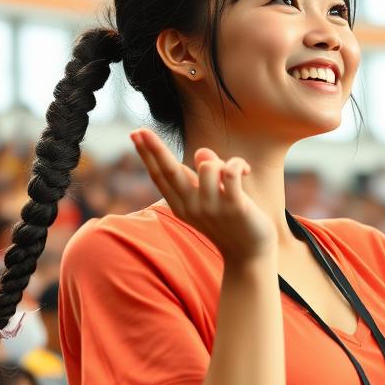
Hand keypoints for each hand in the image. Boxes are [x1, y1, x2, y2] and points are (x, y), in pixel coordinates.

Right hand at [131, 128, 276, 260]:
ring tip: (235, 174)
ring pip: (209, 166)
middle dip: (154, 149)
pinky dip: (237, 164)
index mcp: (181, 205)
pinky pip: (230, 171)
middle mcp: (192, 207)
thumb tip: (201, 152)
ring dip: (222, 162)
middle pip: (170, 171)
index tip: (135, 134)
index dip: (147, 155)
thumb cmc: (230, 223)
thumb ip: (202, 176)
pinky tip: (245, 171)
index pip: (160, 176)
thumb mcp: (210, 199)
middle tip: (139, 130)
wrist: (250, 255)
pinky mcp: (234, 206)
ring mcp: (211, 207)